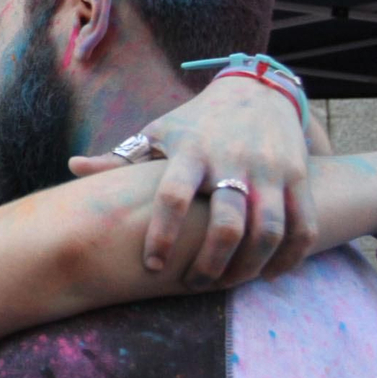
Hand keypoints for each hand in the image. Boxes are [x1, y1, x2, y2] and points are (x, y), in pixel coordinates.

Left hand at [70, 77, 316, 286]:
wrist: (256, 92)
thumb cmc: (195, 122)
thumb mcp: (158, 132)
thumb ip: (120, 158)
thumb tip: (73, 168)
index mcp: (191, 151)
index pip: (172, 196)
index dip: (161, 234)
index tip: (150, 265)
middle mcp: (233, 160)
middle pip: (228, 222)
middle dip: (211, 263)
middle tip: (193, 285)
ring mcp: (270, 169)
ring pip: (269, 229)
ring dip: (250, 266)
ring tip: (229, 285)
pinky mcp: (298, 176)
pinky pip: (303, 225)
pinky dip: (291, 257)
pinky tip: (269, 274)